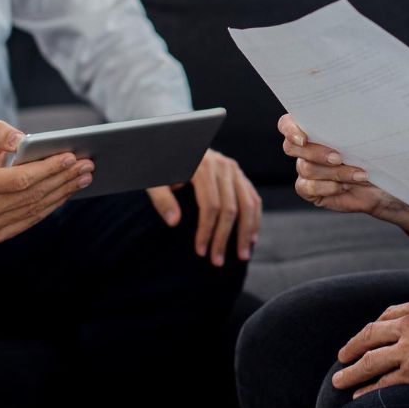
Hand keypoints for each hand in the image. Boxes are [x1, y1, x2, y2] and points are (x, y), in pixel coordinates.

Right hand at [0, 120, 93, 243]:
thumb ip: (1, 133)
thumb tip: (23, 140)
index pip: (18, 179)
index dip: (47, 169)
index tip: (71, 156)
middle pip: (31, 195)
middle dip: (62, 178)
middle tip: (87, 165)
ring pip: (35, 208)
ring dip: (64, 191)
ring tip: (84, 176)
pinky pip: (33, 218)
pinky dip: (54, 203)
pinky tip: (69, 189)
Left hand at [148, 148, 261, 265]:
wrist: (174, 146)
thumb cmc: (162, 168)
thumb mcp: (154, 180)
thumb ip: (161, 198)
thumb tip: (174, 222)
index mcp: (202, 167)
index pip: (211, 205)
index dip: (207, 230)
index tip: (200, 251)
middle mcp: (223, 166)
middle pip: (231, 208)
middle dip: (225, 237)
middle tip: (217, 261)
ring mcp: (234, 169)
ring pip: (248, 204)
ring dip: (246, 232)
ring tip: (242, 256)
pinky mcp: (238, 174)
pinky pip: (252, 198)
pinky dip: (254, 219)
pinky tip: (251, 238)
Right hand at [279, 114, 408, 240]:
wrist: (387, 183)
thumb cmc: (378, 153)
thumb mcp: (369, 135)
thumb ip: (354, 124)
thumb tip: (358, 110)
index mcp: (314, 127)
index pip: (287, 124)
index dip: (290, 129)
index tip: (304, 138)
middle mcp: (305, 148)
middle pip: (292, 147)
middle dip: (317, 153)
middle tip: (340, 157)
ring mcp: (306, 169)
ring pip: (306, 169)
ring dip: (334, 172)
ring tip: (359, 174)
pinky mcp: (311, 190)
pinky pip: (307, 188)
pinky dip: (327, 187)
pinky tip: (344, 186)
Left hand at [332, 298, 408, 396]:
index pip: (388, 315)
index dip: (374, 328)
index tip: (367, 336)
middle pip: (370, 335)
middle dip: (353, 346)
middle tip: (342, 356)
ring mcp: (408, 349)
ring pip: (370, 360)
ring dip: (351, 371)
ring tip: (339, 381)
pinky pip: (384, 382)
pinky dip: (369, 390)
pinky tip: (359, 396)